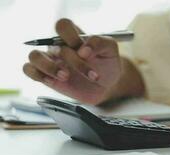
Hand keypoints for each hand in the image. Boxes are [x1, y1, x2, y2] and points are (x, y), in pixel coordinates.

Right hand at [23, 18, 143, 104]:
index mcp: (74, 36)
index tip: (86, 53)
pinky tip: (54, 81)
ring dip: (50, 66)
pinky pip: (29, 70)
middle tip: (90, 74)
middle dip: (74, 61)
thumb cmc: (108, 64)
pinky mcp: (47, 77)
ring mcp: (52, 61)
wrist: (107, 85)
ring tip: (66, 76)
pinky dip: (39, 75)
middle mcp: (60, 46)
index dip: (71, 37)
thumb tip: (83, 50)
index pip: (63, 26)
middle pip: (53, 45)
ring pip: (34, 56)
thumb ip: (99, 43)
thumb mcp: (111, 50)